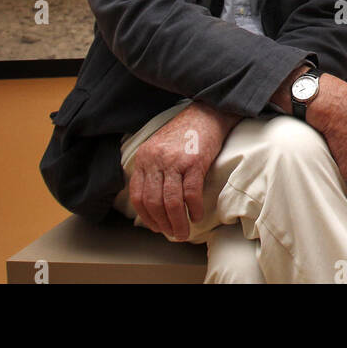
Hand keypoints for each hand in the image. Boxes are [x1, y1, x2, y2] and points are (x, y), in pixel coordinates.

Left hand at [128, 102, 238, 239]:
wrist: (208, 113)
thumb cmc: (186, 132)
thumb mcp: (160, 147)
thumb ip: (152, 169)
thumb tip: (154, 200)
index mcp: (144, 157)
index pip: (137, 195)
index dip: (146, 216)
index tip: (155, 226)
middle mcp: (155, 160)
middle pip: (153, 202)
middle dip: (162, 223)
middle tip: (172, 233)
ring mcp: (174, 161)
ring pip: (170, 201)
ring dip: (177, 222)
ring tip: (183, 232)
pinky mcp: (194, 162)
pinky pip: (190, 193)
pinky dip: (192, 208)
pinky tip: (196, 216)